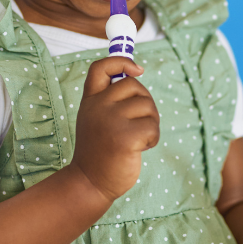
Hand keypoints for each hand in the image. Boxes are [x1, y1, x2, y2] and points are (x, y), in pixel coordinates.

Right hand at [68, 57, 159, 201]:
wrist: (89, 182)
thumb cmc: (99, 150)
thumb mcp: (96, 118)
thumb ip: (109, 99)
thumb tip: (136, 74)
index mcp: (90, 100)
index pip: (101, 67)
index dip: (121, 61)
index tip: (137, 70)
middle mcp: (98, 106)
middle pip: (134, 85)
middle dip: (145, 102)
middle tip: (139, 122)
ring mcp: (111, 121)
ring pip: (147, 106)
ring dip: (150, 122)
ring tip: (138, 138)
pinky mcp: (125, 137)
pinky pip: (153, 127)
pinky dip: (153, 138)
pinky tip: (141, 148)